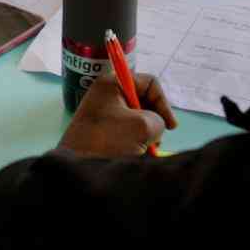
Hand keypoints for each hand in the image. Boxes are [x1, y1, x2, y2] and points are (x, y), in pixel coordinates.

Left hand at [58, 71, 176, 156]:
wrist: (78, 167)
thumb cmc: (108, 140)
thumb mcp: (143, 125)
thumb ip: (158, 120)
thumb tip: (152, 130)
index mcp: (112, 84)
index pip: (149, 83)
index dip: (163, 103)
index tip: (171, 126)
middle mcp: (106, 96)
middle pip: (143, 102)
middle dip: (153, 122)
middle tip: (154, 140)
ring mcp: (103, 115)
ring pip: (136, 121)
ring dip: (145, 136)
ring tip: (142, 151)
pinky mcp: (101, 133)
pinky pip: (126, 134)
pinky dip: (134, 145)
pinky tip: (133, 156)